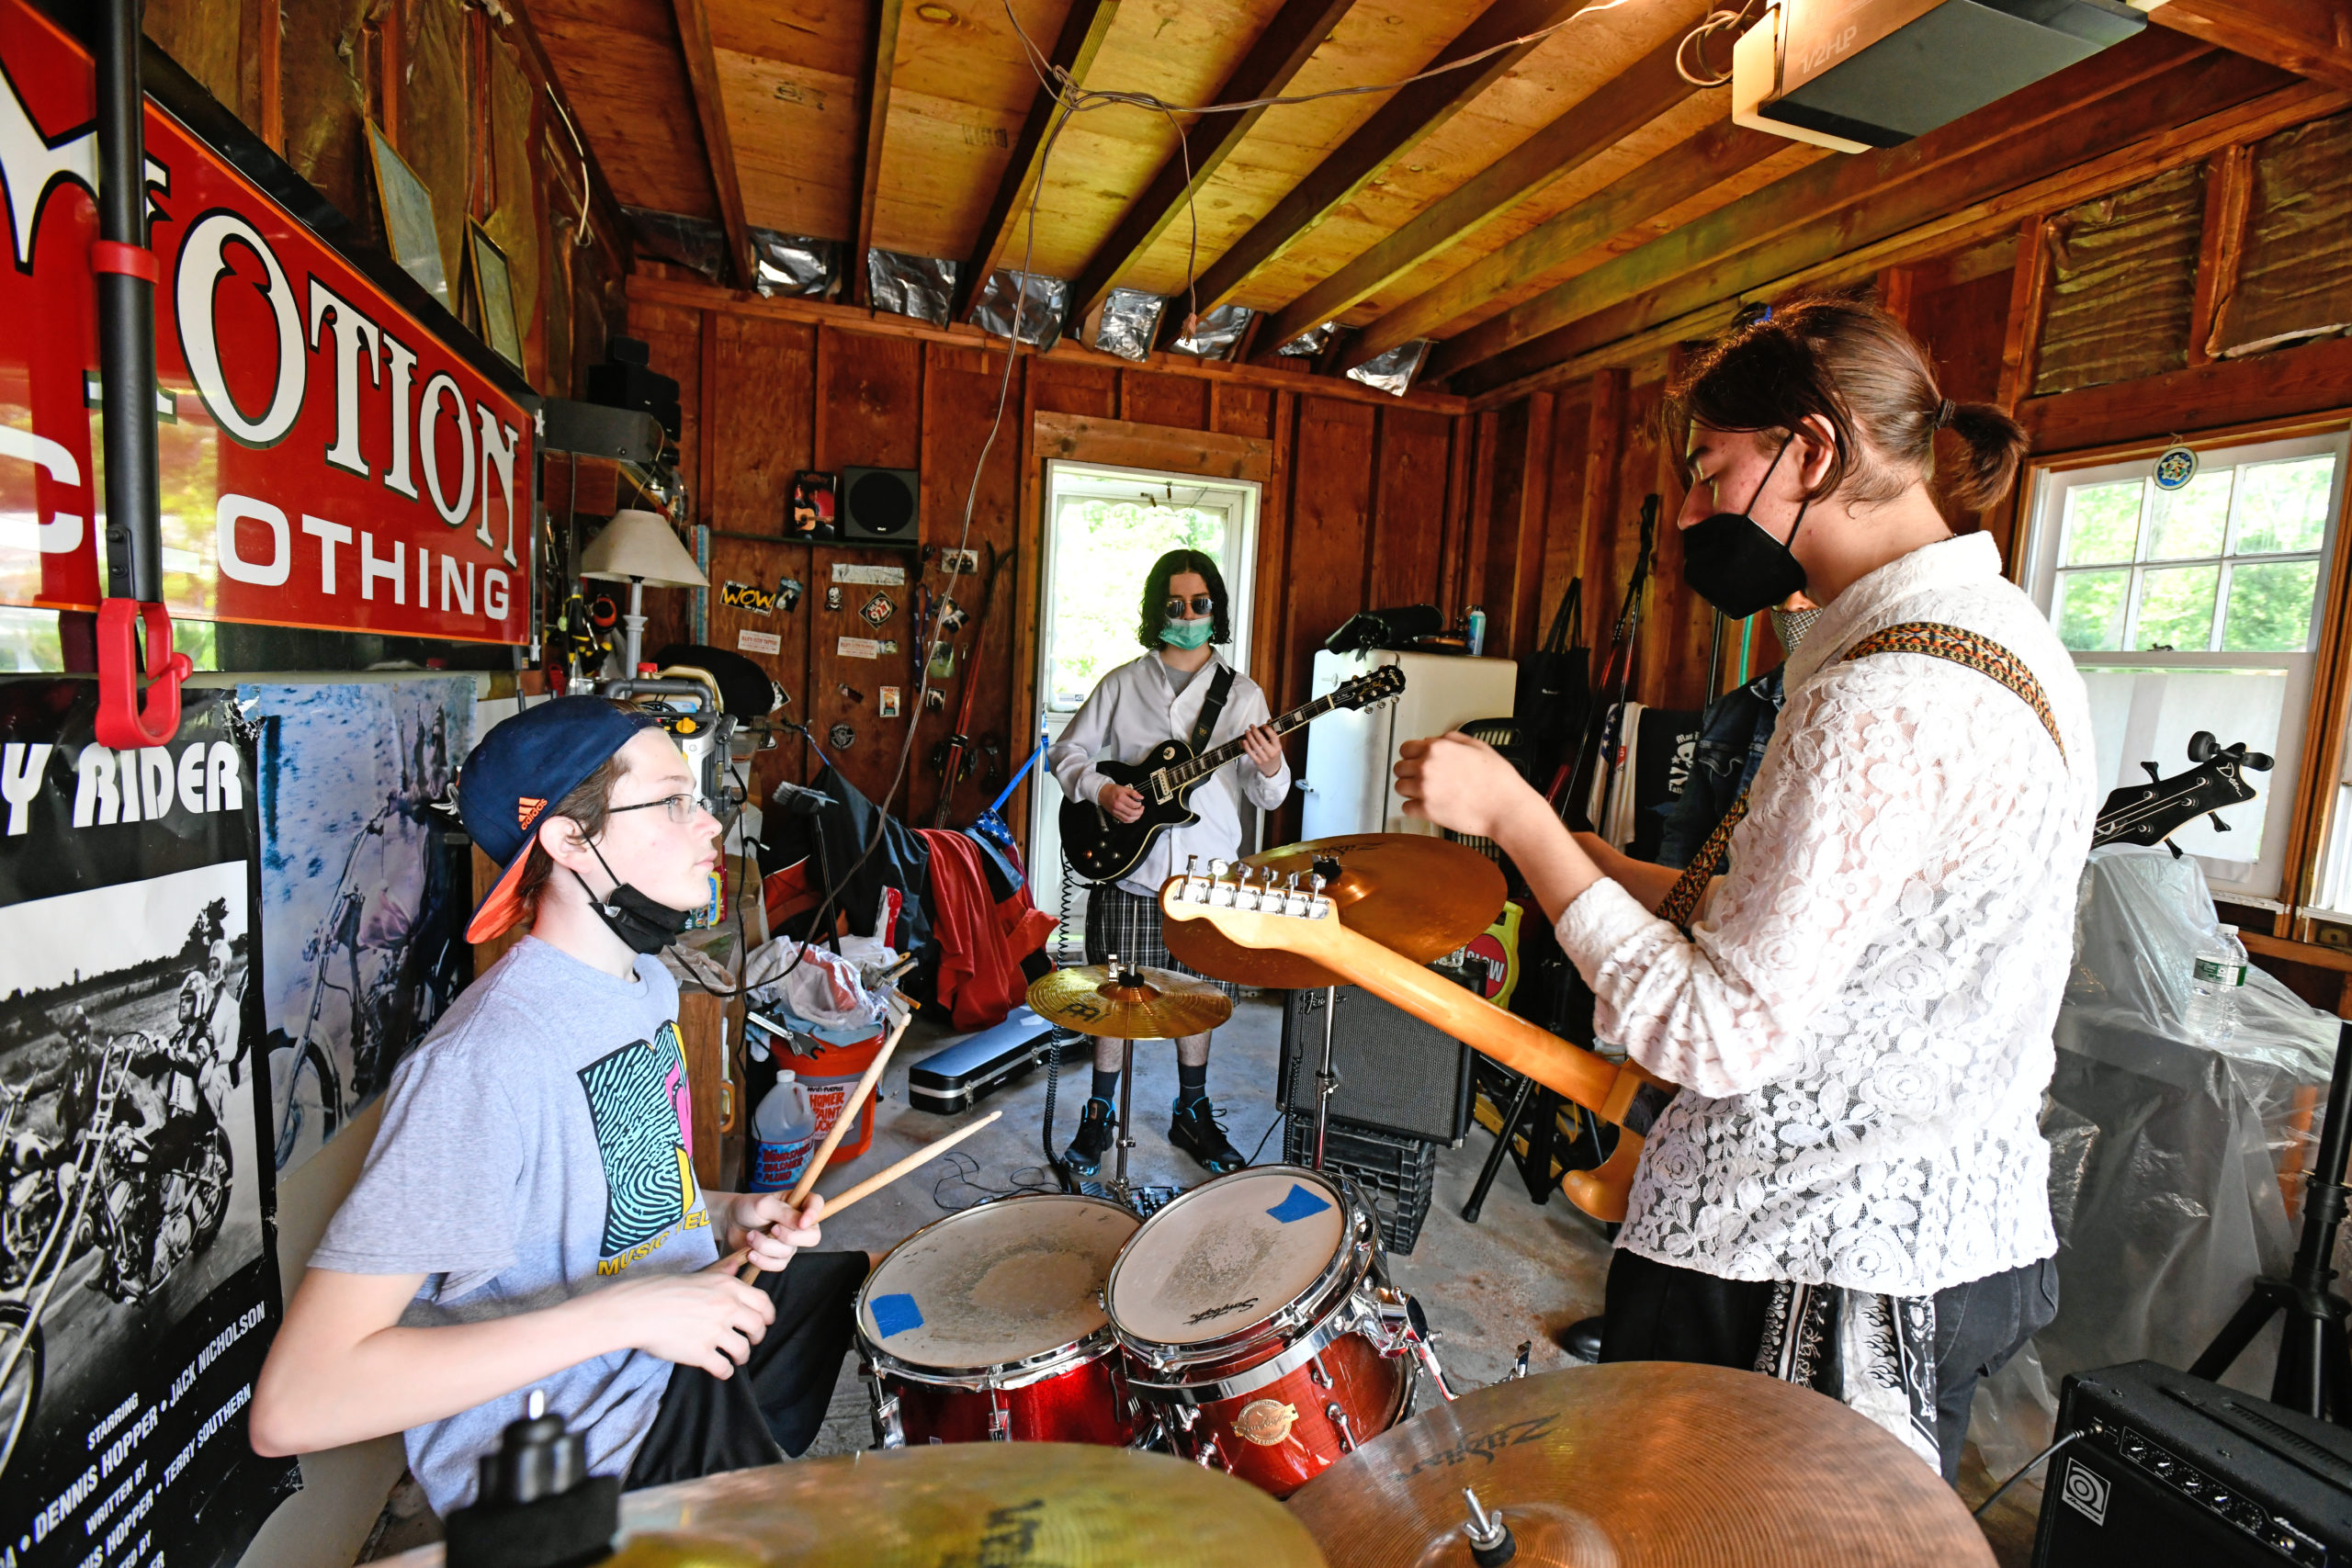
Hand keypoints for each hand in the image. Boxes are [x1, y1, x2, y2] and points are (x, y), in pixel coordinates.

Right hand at [595, 1253, 776, 1377]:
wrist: (638, 1309)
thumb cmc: (662, 1290)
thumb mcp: (697, 1275)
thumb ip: (721, 1273)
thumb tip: (736, 1265)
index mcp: (727, 1287)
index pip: (763, 1303)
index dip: (767, 1316)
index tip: (765, 1323)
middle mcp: (726, 1307)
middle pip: (758, 1327)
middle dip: (756, 1338)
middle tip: (749, 1342)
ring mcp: (715, 1331)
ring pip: (743, 1350)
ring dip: (741, 1357)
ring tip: (734, 1358)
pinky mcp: (702, 1353)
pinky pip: (724, 1368)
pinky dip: (725, 1372)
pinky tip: (720, 1370)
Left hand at [725, 1190, 824, 1273]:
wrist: (731, 1223)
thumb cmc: (748, 1207)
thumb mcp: (764, 1204)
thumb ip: (784, 1212)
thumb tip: (801, 1223)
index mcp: (799, 1203)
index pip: (817, 1205)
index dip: (813, 1214)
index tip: (802, 1222)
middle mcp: (800, 1223)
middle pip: (813, 1237)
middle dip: (789, 1237)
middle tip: (772, 1229)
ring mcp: (791, 1242)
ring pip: (788, 1252)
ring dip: (765, 1246)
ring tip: (751, 1236)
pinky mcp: (779, 1257)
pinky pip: (778, 1265)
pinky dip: (762, 1260)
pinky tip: (751, 1252)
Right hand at [1098, 781, 1144, 822]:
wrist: (1102, 793)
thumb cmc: (1112, 790)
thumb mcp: (1124, 788)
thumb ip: (1133, 792)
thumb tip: (1141, 797)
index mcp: (1120, 798)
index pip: (1133, 804)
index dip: (1139, 804)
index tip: (1140, 802)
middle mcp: (1117, 806)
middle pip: (1131, 813)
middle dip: (1139, 812)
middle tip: (1141, 808)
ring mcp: (1115, 811)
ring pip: (1128, 819)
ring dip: (1136, 817)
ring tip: (1138, 813)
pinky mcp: (1114, 815)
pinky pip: (1124, 820)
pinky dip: (1130, 820)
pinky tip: (1133, 816)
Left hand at [1240, 723, 1283, 777]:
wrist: (1273, 769)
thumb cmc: (1273, 754)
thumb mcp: (1276, 745)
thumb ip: (1272, 734)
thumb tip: (1268, 721)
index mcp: (1278, 747)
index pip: (1273, 736)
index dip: (1268, 729)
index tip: (1263, 725)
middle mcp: (1271, 753)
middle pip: (1261, 739)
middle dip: (1255, 731)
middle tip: (1251, 726)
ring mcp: (1264, 758)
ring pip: (1255, 745)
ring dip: (1249, 737)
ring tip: (1247, 731)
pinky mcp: (1257, 762)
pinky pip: (1250, 752)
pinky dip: (1246, 746)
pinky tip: (1244, 740)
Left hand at [1393, 732, 1542, 841]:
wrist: (1505, 808)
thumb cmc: (1498, 780)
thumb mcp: (1478, 746)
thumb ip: (1452, 739)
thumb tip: (1437, 739)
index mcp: (1437, 749)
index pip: (1406, 748)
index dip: (1411, 755)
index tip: (1414, 760)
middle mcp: (1427, 767)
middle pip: (1399, 768)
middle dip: (1409, 772)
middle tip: (1420, 778)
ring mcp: (1424, 790)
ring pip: (1400, 788)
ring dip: (1409, 790)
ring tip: (1424, 792)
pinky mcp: (1426, 811)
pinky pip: (1407, 808)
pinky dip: (1414, 808)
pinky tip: (1426, 806)